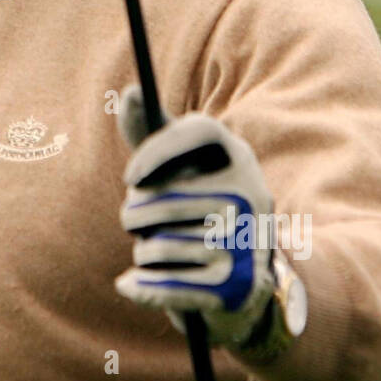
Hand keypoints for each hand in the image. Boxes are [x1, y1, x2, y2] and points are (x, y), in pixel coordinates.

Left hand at [115, 85, 275, 347]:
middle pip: (162, 197)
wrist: (242, 283)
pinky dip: (140, 287)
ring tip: (155, 252)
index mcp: (239, 157)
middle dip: (134, 216)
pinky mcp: (237, 286)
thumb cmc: (197, 210)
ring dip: (142, 252)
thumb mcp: (180, 168)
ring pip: (158, 244)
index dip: (158, 148)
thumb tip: (129, 93)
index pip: (201, 129)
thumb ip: (150, 133)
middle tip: (136, 224)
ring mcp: (248, 242)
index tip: (129, 177)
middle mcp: (252, 194)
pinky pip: (166, 285)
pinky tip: (129, 284)